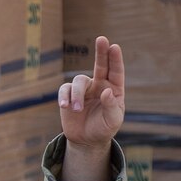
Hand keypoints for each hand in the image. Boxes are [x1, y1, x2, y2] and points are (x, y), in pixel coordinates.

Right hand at [58, 36, 125, 150]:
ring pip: (79, 81)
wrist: (86, 141)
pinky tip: (65, 106)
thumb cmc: (103, 129)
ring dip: (77, 94)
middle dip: (101, 52)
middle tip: (101, 39)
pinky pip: (65, 90)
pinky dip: (64, 96)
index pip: (115, 71)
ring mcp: (84, 89)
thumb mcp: (112, 121)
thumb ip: (111, 106)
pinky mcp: (69, 95)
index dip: (115, 59)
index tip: (114, 47)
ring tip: (76, 109)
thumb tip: (107, 91)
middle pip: (100, 64)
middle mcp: (99, 85)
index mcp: (114, 88)